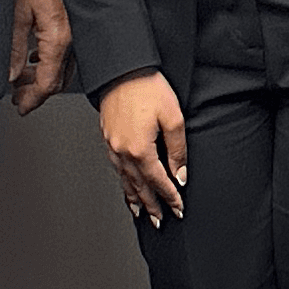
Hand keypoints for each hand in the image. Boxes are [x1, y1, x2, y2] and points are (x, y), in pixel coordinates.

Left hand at [8, 0, 72, 114]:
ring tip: (22, 79)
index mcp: (58, 39)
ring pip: (63, 67)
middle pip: (58, 79)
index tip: (19, 107)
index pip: (49, 83)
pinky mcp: (74, 23)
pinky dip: (49, 61)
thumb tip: (10, 76)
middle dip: (37, 92)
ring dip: (43, 77)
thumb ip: (14, 49)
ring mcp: (76, 32)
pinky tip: (36, 57)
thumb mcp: (15, 14)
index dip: (33, 99)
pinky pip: (66, 52)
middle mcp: (72, 39)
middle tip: (18, 98)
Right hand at [99, 70, 185, 223]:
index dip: (170, 197)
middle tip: (160, 221)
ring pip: (125, 180)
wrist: (123, 68)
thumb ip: (177, 150)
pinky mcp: (108, 137)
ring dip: (135, 198)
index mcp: (139, 149)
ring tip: (142, 212)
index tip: (178, 209)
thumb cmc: (148, 87)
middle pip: (139, 186)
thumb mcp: (173, 117)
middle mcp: (122, 151)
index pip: (158, 181)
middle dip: (152, 205)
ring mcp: (113, 145)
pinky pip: (116, 168)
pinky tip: (127, 186)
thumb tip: (179, 175)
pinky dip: (123, 182)